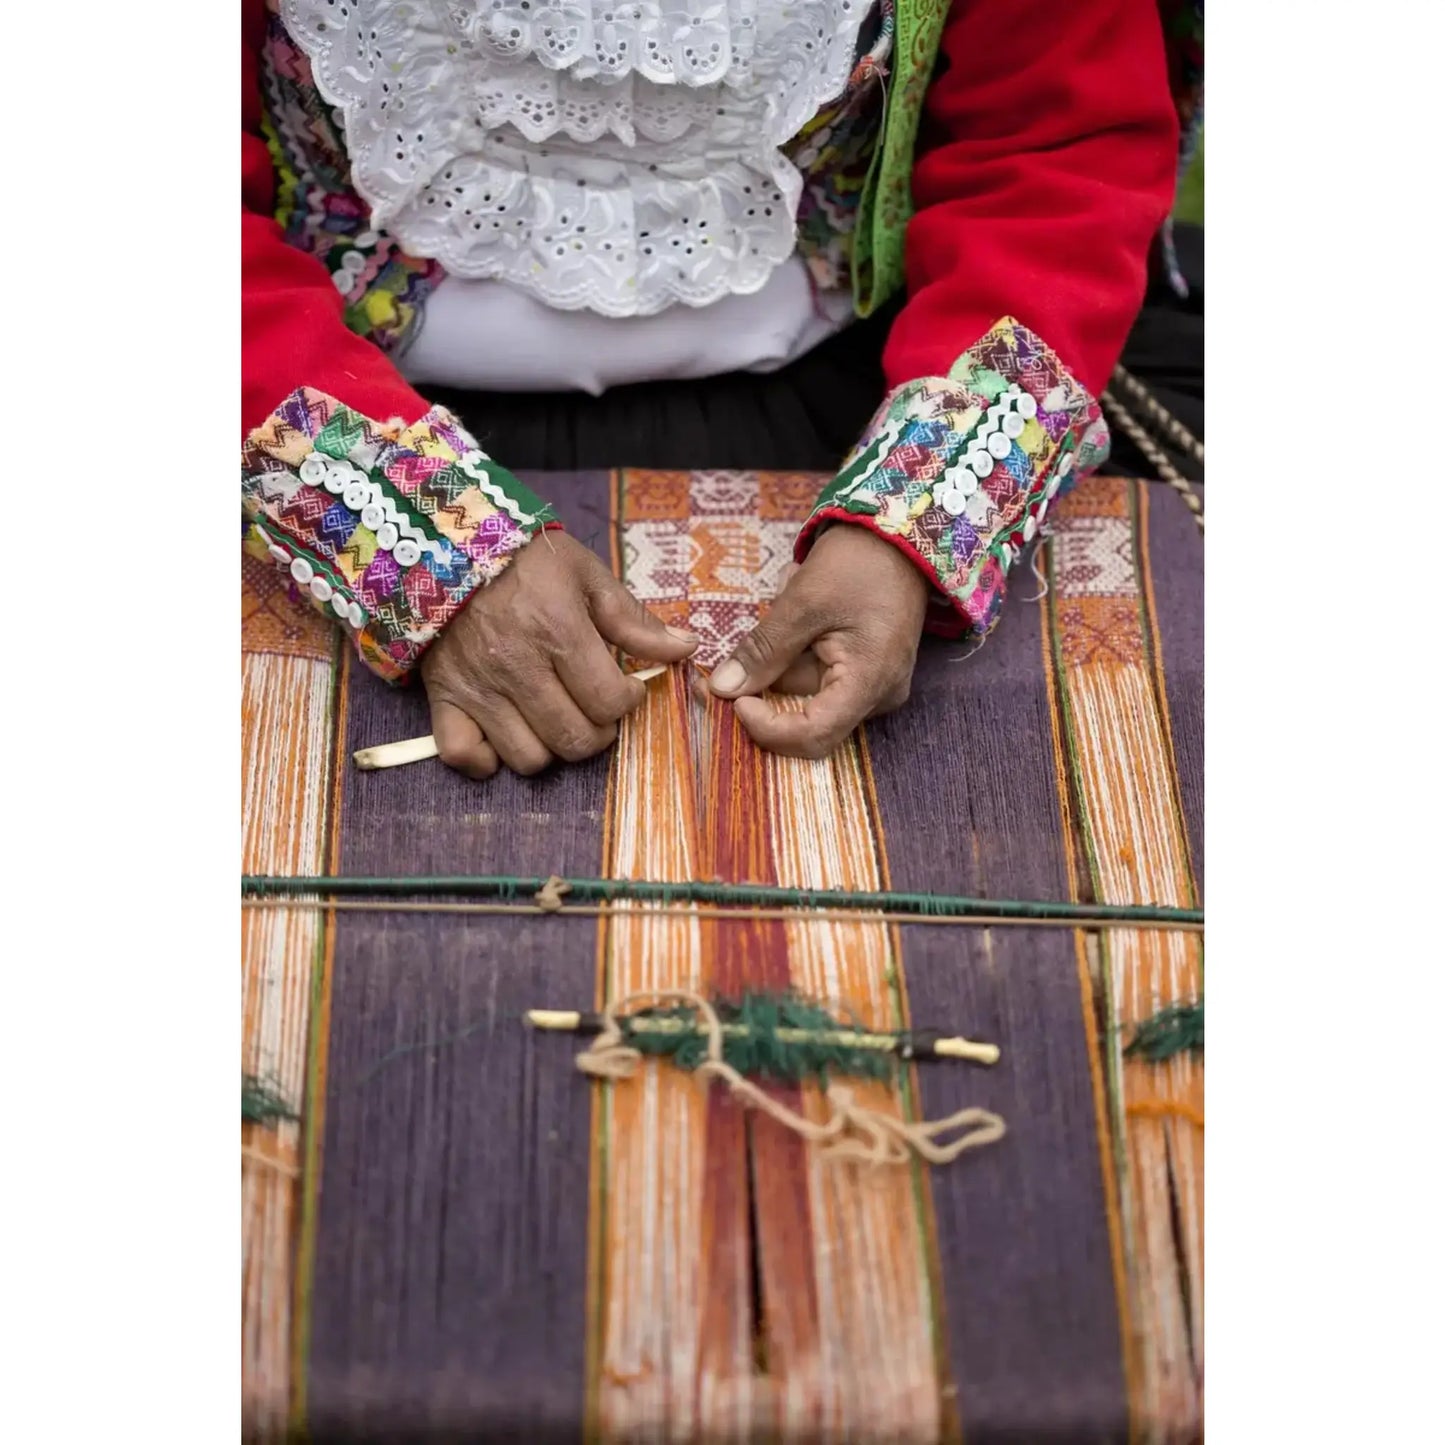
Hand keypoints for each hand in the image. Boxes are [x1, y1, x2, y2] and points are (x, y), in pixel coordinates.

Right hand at [420, 533, 697, 777]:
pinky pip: (463, 755)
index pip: (609, 702)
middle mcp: (518, 667)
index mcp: (559, 632)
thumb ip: (634, 619)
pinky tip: (503, 737)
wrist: (447, 544)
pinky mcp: (443, 697)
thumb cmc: (526, 560)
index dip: (629, 701)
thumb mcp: (587, 575)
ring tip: (555, 718)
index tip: (626, 687)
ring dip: (550, 747)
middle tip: (595, 708)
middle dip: (598, 732)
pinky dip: (486, 758)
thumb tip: (686, 648)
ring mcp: (477, 688)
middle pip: (574, 739)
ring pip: (528, 758)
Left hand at [703, 525, 930, 757]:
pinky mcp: (865, 672)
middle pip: (806, 714)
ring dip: (784, 653)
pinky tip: (805, 610)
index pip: (813, 735)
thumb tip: (722, 689)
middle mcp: (877, 696)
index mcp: (870, 682)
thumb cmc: (859, 563)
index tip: (734, 701)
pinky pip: (818, 675)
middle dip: (768, 683)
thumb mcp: (803, 602)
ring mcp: (874, 685)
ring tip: (792, 595)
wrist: (900, 535)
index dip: (768, 728)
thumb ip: (763, 650)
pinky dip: (799, 649)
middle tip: (740, 648)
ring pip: (807, 691)